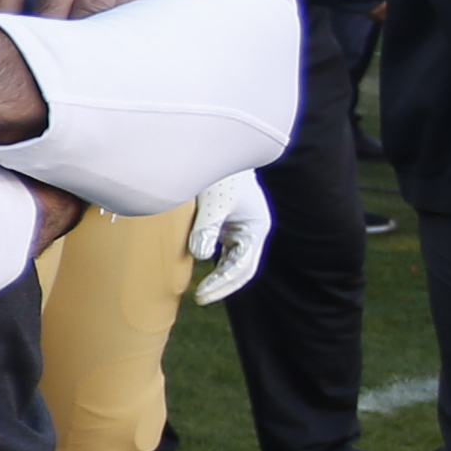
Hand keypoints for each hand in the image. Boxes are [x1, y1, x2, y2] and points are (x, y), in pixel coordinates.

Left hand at [186, 170, 273, 303]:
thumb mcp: (214, 201)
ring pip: (231, 261)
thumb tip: (200, 256)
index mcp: (256, 227)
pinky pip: (221, 250)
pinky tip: (194, 270)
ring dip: (217, 276)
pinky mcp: (226, 224)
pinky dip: (210, 262)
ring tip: (197, 290)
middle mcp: (251, 231)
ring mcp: (240, 228)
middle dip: (222, 285)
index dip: (223, 284)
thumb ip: (207, 227)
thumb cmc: (219, 175)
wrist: (217, 152)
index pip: (243, 267)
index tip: (202, 295)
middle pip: (240, 268)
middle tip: (199, 298)